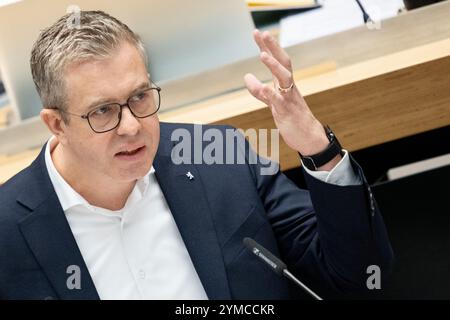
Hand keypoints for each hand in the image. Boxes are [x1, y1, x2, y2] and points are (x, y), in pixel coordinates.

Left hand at [244, 30, 340, 169]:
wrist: (309, 137)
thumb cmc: (292, 117)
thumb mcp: (273, 102)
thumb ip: (259, 90)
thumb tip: (246, 76)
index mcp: (285, 84)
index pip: (277, 60)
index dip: (268, 46)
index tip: (258, 32)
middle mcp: (289, 87)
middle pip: (283, 63)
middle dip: (273, 48)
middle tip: (263, 33)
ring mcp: (289, 99)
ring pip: (284, 79)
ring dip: (274, 66)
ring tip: (262, 55)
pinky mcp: (287, 113)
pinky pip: (279, 101)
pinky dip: (271, 94)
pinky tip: (263, 87)